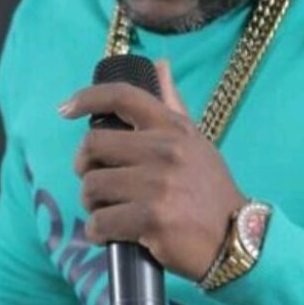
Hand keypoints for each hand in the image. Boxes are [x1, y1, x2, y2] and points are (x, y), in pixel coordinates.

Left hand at [59, 60, 245, 280]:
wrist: (237, 239)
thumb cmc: (211, 191)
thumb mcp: (196, 143)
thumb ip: (173, 106)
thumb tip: (159, 65)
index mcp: (174, 129)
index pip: (123, 97)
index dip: (87, 97)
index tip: (66, 109)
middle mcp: (165, 151)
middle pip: (93, 146)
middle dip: (85, 168)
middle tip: (95, 184)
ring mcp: (158, 185)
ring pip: (92, 186)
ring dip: (92, 204)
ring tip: (107, 212)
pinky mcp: (152, 219)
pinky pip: (101, 222)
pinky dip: (98, 232)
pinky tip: (110, 235)